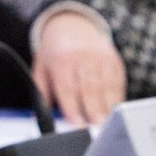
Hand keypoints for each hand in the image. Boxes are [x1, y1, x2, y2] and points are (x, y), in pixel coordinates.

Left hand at [32, 11, 126, 125]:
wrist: (72, 26)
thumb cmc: (54, 53)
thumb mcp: (42, 68)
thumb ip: (42, 92)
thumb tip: (38, 118)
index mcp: (61, 60)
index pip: (67, 87)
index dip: (72, 107)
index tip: (76, 124)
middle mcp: (82, 57)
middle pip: (89, 88)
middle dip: (93, 110)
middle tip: (96, 129)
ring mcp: (100, 57)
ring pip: (106, 86)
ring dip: (107, 107)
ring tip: (107, 124)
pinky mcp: (114, 60)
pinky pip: (118, 81)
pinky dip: (117, 97)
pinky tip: (114, 111)